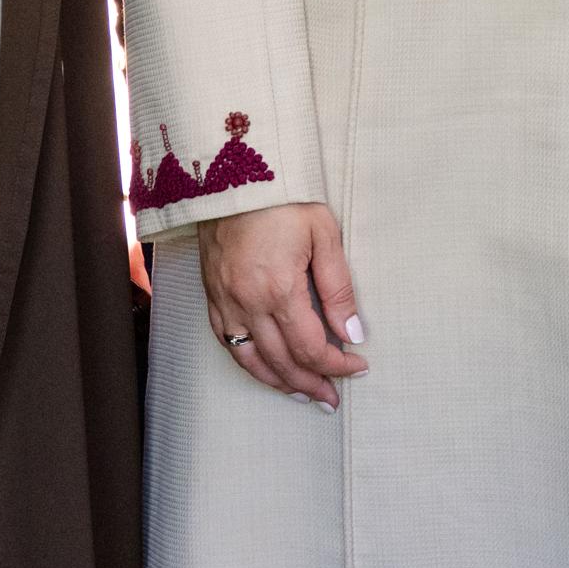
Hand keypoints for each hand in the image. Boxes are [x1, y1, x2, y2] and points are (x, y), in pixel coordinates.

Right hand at [198, 203, 368, 407]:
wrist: (233, 170)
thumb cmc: (283, 196)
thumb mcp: (324, 234)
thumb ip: (338, 288)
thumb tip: (353, 333)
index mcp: (279, 288)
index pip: (311, 347)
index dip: (336, 365)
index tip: (357, 367)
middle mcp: (247, 302)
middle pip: (282, 362)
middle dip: (311, 384)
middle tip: (332, 398)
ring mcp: (224, 300)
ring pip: (250, 360)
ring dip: (279, 382)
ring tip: (302, 395)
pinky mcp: (211, 293)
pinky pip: (226, 341)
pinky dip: (248, 362)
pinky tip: (264, 368)